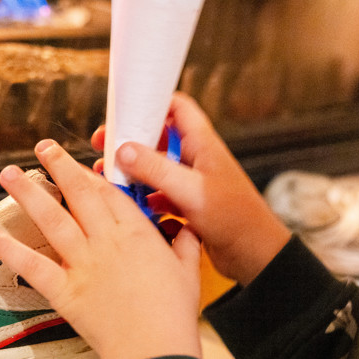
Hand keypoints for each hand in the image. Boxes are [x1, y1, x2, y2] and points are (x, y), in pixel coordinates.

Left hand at [0, 139, 203, 358]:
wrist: (153, 348)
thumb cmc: (173, 313)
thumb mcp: (188, 272)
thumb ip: (185, 244)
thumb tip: (188, 228)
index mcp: (137, 234)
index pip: (110, 193)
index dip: (93, 174)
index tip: (80, 164)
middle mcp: (106, 241)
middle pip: (78, 194)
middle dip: (59, 167)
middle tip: (43, 148)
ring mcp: (83, 264)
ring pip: (52, 220)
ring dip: (28, 194)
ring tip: (9, 174)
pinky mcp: (65, 291)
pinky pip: (32, 266)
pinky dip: (10, 250)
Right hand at [91, 93, 291, 285]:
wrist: (255, 255)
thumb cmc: (233, 218)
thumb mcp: (191, 191)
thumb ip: (156, 169)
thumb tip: (122, 149)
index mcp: (203, 144)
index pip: (177, 107)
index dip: (151, 103)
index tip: (122, 109)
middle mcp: (197, 159)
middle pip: (159, 138)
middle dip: (131, 141)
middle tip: (103, 145)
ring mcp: (193, 182)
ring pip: (157, 168)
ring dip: (134, 171)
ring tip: (109, 178)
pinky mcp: (190, 205)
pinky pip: (160, 194)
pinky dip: (145, 196)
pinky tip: (131, 205)